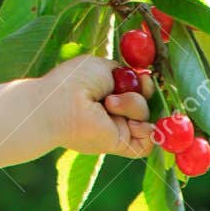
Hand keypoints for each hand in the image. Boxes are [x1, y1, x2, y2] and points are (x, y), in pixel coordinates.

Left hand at [35, 53, 154, 159]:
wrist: (62, 103)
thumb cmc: (76, 80)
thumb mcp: (103, 67)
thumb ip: (125, 74)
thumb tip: (144, 80)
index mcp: (108, 89)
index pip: (137, 87)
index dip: (144, 83)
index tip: (142, 78)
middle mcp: (114, 108)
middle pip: (145, 100)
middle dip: (140, 92)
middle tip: (121, 89)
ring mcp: (117, 126)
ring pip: (145, 115)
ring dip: (133, 105)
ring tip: (109, 104)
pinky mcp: (120, 143)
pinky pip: (147, 143)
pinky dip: (147, 131)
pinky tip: (132, 124)